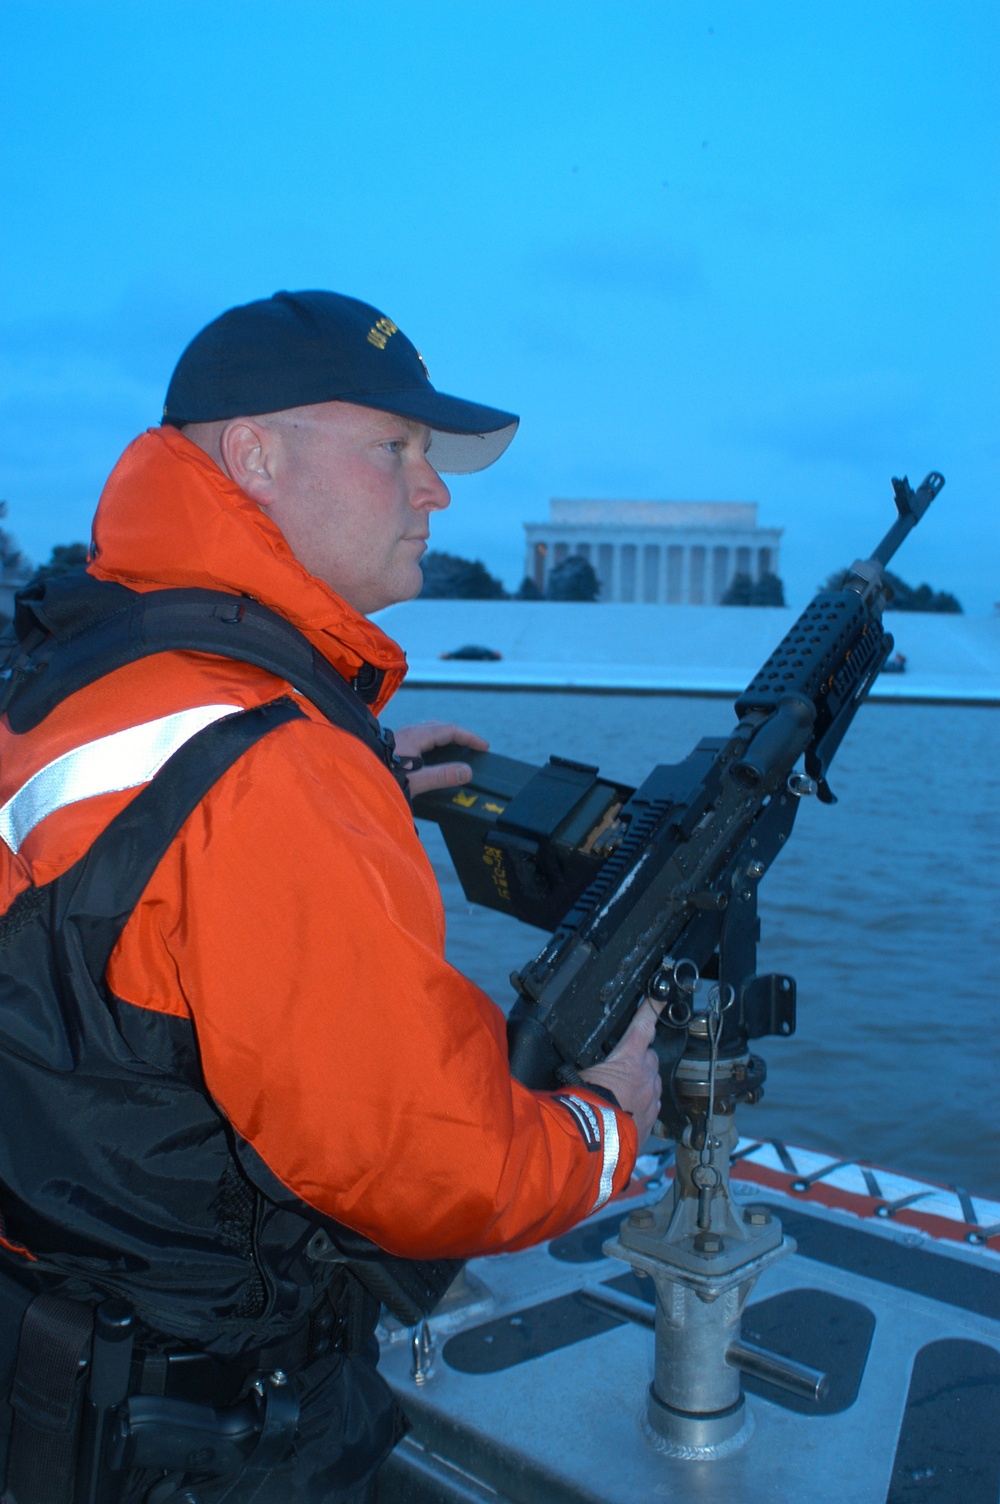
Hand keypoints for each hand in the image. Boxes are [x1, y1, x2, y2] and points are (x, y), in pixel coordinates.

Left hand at [391, 721, 488, 797]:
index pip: (449, 730)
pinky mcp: (393, 745)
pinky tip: (431, 755)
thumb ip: (442, 776)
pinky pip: (419, 736)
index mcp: (415, 736)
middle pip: (439, 727)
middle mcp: (407, 732)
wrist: (356, 779)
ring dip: (444, 736)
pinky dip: (433, 741)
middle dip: (458, 734)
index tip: (484, 747)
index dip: (469, 737)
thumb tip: (467, 771)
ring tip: (456, 748)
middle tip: (473, 746)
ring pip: (428, 730)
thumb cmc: (382, 779)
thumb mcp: (415, 781)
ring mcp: (399, 737)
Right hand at [579, 1000, 661, 1143]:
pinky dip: (642, 1106)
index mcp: (630, 1059)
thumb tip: (574, 1067)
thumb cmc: (585, 1104)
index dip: (651, 1009)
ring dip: (642, 1084)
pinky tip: (625, 1112)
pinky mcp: (652, 1120)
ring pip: (653, 1083)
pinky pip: (651, 1106)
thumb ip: (591, 1067)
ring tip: (620, 1094)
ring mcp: (652, 1100)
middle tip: (621, 1069)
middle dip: (640, 1060)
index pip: (643, 1026)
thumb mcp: (581, 1074)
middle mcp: (647, 1077)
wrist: (594, 1140)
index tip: (660, 998)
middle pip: (650, 1058)